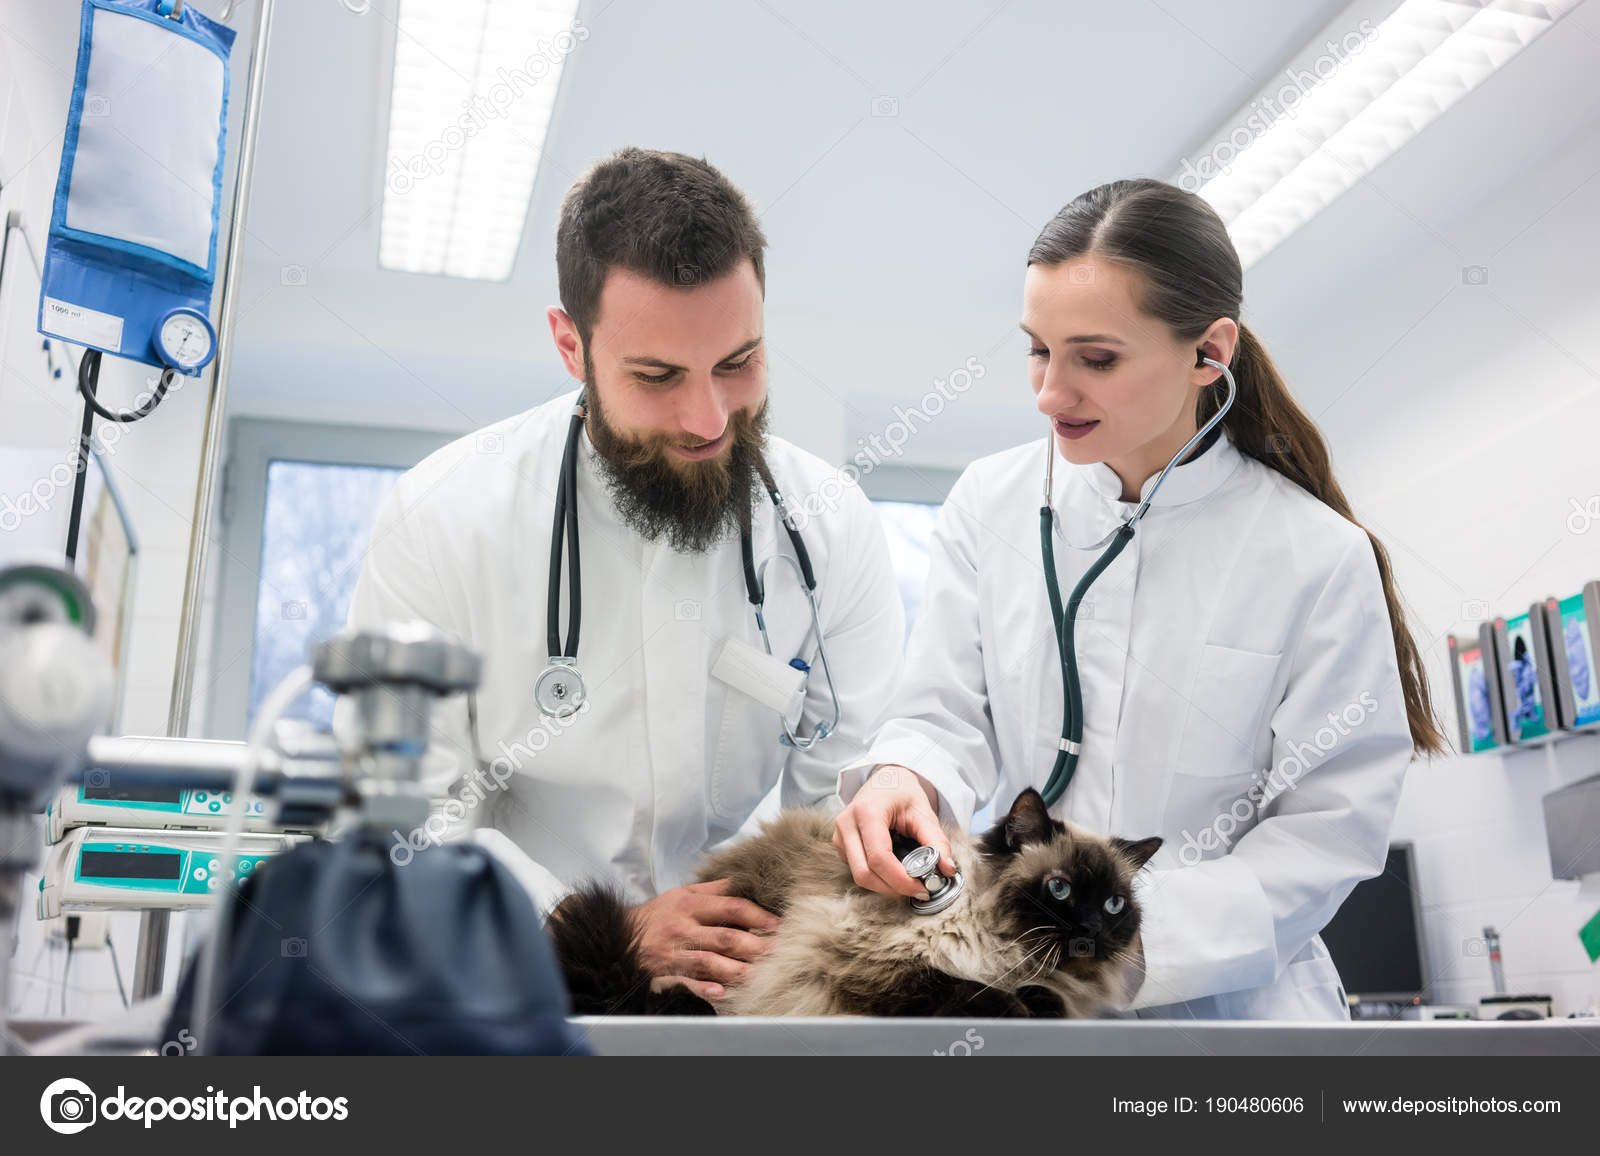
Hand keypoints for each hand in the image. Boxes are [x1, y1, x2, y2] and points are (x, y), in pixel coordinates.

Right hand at [630, 878, 779, 1001]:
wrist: (620, 936)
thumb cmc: (658, 915)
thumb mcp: (683, 893)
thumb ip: (714, 888)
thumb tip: (746, 880)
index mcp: (690, 904)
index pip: (731, 907)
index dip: (758, 916)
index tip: (778, 924)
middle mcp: (683, 928)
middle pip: (726, 937)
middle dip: (755, 946)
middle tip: (778, 952)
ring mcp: (673, 953)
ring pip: (710, 962)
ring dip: (737, 970)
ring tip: (760, 975)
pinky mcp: (664, 974)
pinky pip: (686, 982)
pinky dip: (703, 988)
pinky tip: (721, 991)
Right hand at [832, 764, 956, 898]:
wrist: (885, 779)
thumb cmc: (903, 793)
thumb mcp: (924, 812)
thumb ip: (937, 841)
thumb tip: (947, 869)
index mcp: (867, 811)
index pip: (879, 857)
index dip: (900, 879)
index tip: (922, 888)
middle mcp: (847, 823)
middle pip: (864, 873)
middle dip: (892, 888)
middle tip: (917, 890)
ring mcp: (840, 834)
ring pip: (858, 876)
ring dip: (884, 885)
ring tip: (908, 881)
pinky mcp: (840, 844)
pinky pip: (857, 870)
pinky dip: (877, 877)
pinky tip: (894, 870)